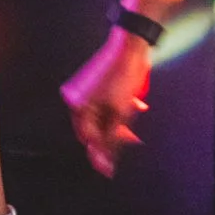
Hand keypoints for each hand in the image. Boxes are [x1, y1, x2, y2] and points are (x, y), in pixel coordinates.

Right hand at [62, 29, 152, 177]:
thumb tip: (105, 163)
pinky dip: (120, 109)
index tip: (111, 170)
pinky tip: (136, 102)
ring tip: (136, 111)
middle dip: (114, 133)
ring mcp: (87, 90)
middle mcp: (78, 97)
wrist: (132, 45)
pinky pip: (107, 105)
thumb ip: (111, 138)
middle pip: (95, 128)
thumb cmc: (123, 76)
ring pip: (104, 117)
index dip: (102, 152)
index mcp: (78, 104)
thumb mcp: (120, 113)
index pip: (89, 137)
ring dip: (120, 120)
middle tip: (131, 138)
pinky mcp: (99, 84)